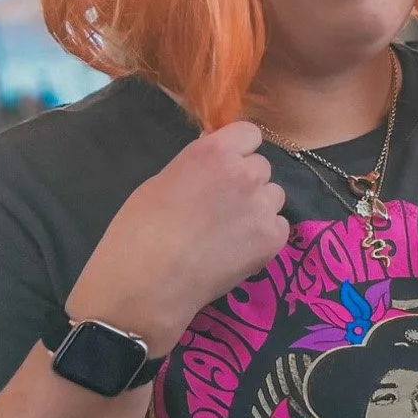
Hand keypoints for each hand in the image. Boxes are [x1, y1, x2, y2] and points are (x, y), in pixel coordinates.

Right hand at [66, 122, 289, 354]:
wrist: (145, 284)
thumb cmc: (138, 231)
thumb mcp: (161, 181)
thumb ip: (198, 165)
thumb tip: (216, 157)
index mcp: (215, 152)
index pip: (249, 133)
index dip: (238, 150)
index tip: (226, 167)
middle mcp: (246, 173)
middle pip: (262, 166)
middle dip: (246, 181)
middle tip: (221, 206)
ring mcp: (263, 206)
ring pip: (273, 196)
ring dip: (257, 207)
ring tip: (229, 231)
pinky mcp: (273, 238)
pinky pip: (278, 226)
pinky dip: (263, 236)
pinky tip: (237, 250)